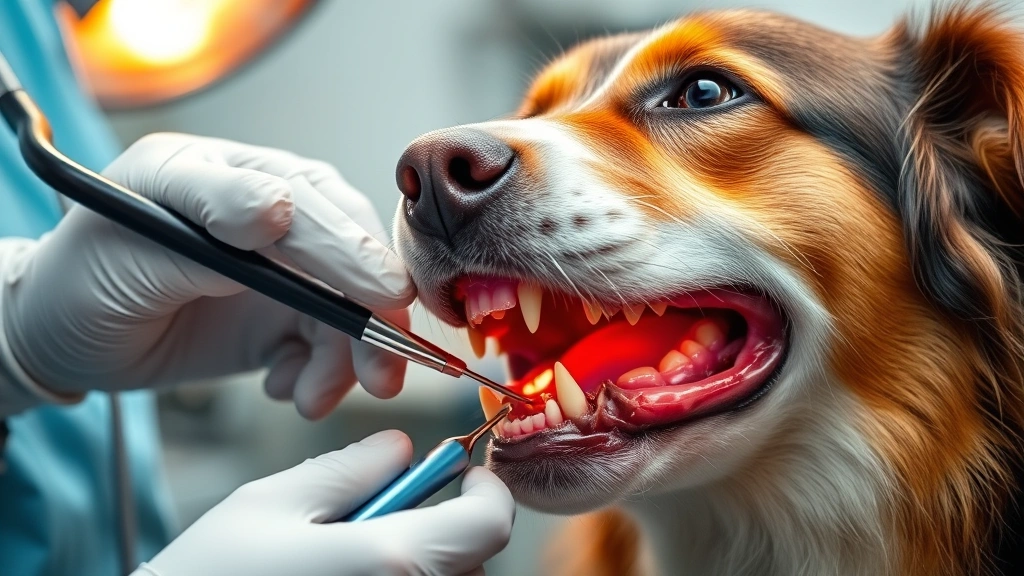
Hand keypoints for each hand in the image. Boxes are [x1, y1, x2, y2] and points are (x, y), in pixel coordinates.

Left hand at [0, 133, 414, 417]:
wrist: (65, 338)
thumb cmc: (81, 274)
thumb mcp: (130, 235)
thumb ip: (210, 216)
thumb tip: (280, 206)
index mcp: (236, 171)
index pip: (316, 207)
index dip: (355, 254)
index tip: (386, 296)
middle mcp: (270, 213)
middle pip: (352, 256)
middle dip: (372, 318)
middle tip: (383, 371)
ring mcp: (282, 267)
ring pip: (349, 308)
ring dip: (348, 360)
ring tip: (313, 398)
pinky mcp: (283, 315)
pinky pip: (329, 344)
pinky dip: (322, 374)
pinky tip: (287, 386)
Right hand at [133, 430, 514, 575]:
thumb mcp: (271, 504)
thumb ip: (348, 469)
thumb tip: (399, 447)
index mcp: (390, 561)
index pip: (490, 524)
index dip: (487, 491)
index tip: (465, 473)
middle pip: (471, 560)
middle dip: (443, 525)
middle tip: (383, 511)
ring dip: (418, 561)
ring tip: (347, 556)